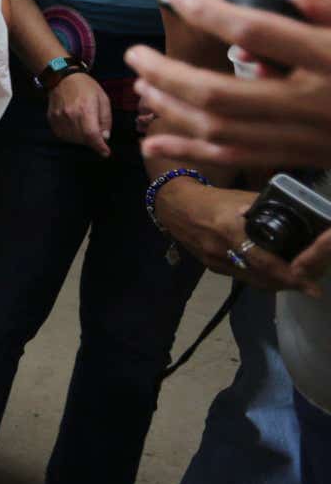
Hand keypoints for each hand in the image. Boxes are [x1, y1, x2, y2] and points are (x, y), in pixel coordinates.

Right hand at [46, 72, 110, 156]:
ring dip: (81, 139)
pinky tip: (75, 127)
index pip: (92, 135)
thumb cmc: (86, 87)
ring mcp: (59, 118)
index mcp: (86, 109)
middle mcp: (71, 115)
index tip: (105, 153)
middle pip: (82, 139)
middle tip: (96, 133)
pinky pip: (62, 135)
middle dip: (92, 140)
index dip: (99, 147)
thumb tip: (104, 137)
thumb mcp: (103, 99)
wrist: (63, 78)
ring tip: (85, 127)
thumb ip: (105, 119)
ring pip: (72, 139)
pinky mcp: (52, 119)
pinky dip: (70, 135)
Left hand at [127, 0, 330, 169]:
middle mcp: (313, 103)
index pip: (259, 34)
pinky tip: (156, 138)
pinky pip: (237, 158)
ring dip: (173, 108)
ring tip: (142, 85)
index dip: (212, 13)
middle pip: (222, 94)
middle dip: (170, 74)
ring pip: (222, 130)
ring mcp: (305, 135)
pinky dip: (193, 149)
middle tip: (135, 53)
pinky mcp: (301, 155)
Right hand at [152, 178, 307, 291]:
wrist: (175, 206)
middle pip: (262, 276)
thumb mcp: (241, 198)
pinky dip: (259, 278)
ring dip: (275, 283)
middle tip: (309, 283)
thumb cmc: (211, 199)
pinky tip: (271, 274)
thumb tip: (296, 217)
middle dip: (288, 282)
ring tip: (295, 281)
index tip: (309, 285)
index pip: (265, 260)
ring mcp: (214, 261)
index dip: (289, 275)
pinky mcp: (211, 266)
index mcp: (229, 230)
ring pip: (252, 280)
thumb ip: (267, 208)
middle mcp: (221, 250)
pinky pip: (241, 276)